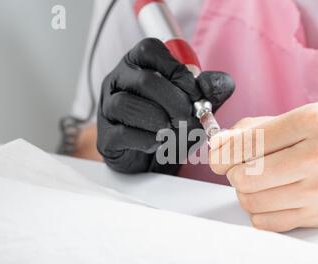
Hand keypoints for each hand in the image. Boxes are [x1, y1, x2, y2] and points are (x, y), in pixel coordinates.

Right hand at [97, 38, 234, 173]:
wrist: (151, 159)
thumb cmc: (172, 124)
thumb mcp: (197, 102)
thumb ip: (211, 88)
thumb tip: (209, 85)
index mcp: (138, 64)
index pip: (150, 50)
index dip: (177, 70)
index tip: (195, 94)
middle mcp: (118, 81)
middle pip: (144, 80)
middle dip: (174, 101)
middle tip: (189, 118)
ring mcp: (107, 108)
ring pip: (126, 104)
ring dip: (159, 121)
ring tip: (176, 132)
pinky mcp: (105, 136)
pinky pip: (121, 133)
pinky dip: (146, 140)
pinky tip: (160, 144)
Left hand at [209, 102, 317, 231]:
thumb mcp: (309, 115)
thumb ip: (260, 127)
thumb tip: (220, 142)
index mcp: (311, 123)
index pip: (246, 143)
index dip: (221, 152)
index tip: (218, 156)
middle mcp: (316, 158)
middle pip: (244, 175)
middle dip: (234, 171)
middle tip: (245, 166)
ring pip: (251, 200)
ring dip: (246, 191)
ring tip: (262, 181)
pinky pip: (266, 222)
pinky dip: (259, 210)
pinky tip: (272, 197)